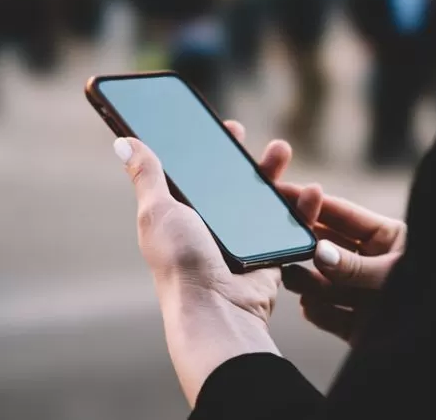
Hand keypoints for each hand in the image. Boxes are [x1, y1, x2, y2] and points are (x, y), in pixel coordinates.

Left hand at [113, 121, 312, 405]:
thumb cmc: (180, 261)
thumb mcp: (158, 211)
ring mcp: (244, 239)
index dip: (211, 148)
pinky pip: (290, 226)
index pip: (199, 173)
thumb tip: (123, 142)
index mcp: (185, 213)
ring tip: (282, 150)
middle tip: (250, 134)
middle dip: (248, 157)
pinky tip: (312, 191)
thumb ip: (148, 176)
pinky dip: (304, 209)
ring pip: (264, 199)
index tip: (224, 126)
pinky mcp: (269, 253)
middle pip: (234, 183)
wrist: (216, 308)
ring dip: (275, 174)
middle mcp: (213, 225)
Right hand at [280, 185, 405, 344]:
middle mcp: (369, 263)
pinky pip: (329, 314)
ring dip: (306, 279)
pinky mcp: (358, 324)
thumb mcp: (394, 275)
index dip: (311, 204)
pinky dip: (318, 311)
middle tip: (276, 241)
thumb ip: (356, 266)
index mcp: (384, 237)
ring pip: (323, 282)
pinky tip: (310, 307)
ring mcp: (362, 293)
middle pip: (326, 247)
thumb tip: (318, 253)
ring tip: (289, 277)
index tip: (282, 195)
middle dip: (303, 245)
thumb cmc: (432, 291)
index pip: (339, 214)